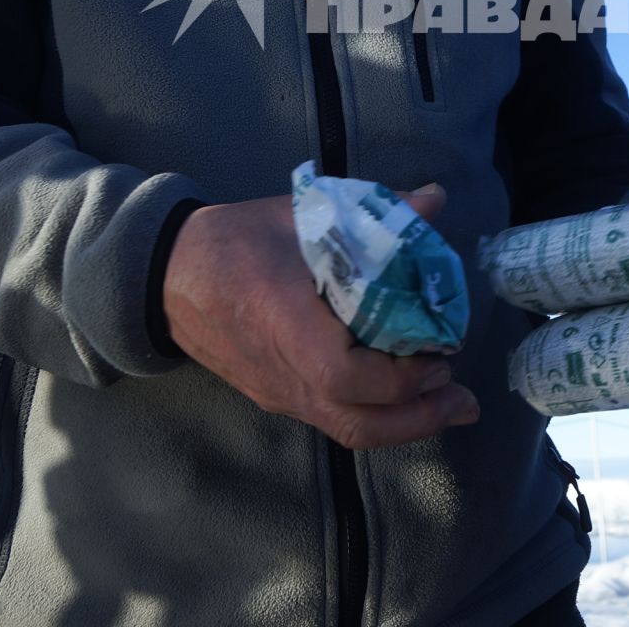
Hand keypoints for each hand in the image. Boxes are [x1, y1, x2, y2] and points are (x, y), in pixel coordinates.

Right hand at [160, 182, 477, 449]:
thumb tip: (434, 200)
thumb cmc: (233, 240)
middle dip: (418, 417)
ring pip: (346, 430)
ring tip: (447, 402)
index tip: (437, 350)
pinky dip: (376, 414)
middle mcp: (283, 371)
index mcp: (285, 323)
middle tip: (462, 396)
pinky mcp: (277, 396)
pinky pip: (333, 419)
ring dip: (404, 423)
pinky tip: (404, 393)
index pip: (344, 376)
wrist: (166, 275)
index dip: (399, 375)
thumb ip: (373, 214)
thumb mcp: (302, 214)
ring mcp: (278, 391)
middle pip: (355, 423)